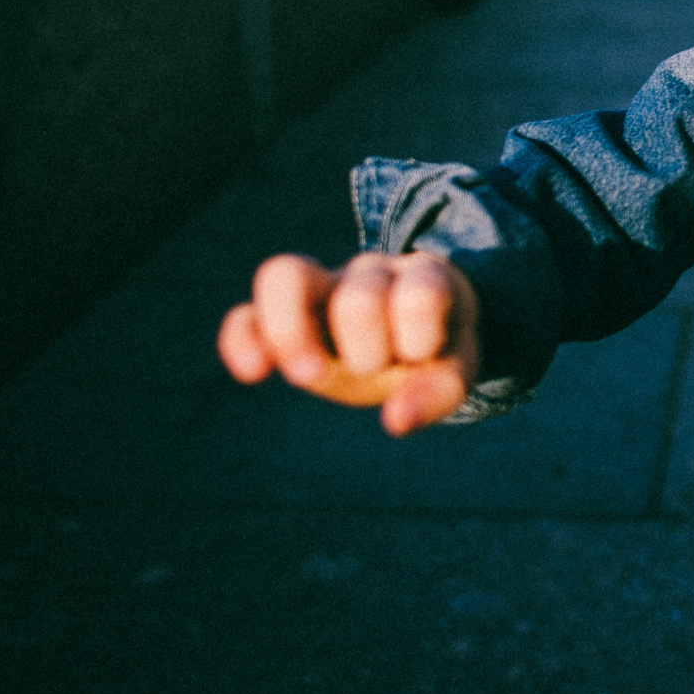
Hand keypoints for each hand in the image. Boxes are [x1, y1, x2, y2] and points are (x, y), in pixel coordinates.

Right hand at [218, 251, 479, 435]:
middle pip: (357, 300)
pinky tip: (253, 371)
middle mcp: (369, 271)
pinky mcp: (283, 315)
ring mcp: (321, 286)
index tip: (423, 356)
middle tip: (374, 369)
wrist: (412, 330)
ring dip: (296, 334)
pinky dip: (242, 338)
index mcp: (423, 278)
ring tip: (311, 374)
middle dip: (367, 352)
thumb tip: (395, 422)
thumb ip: (437, 392)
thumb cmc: (432, 350)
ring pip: (288, 277)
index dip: (419, 336)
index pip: (420, 296)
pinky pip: (246, 314)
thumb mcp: (452, 369)